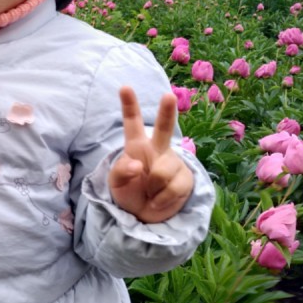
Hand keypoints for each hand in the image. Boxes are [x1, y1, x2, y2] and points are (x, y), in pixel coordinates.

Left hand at [108, 86, 192, 223]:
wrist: (145, 216)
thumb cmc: (129, 192)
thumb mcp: (116, 183)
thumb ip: (121, 171)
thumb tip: (138, 165)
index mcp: (136, 146)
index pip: (132, 123)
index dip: (129, 105)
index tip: (124, 87)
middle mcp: (157, 149)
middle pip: (164, 128)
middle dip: (167, 111)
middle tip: (168, 96)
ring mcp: (173, 162)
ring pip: (163, 171)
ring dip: (153, 188)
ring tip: (150, 193)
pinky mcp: (186, 177)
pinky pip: (174, 186)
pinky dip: (163, 198)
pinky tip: (159, 200)